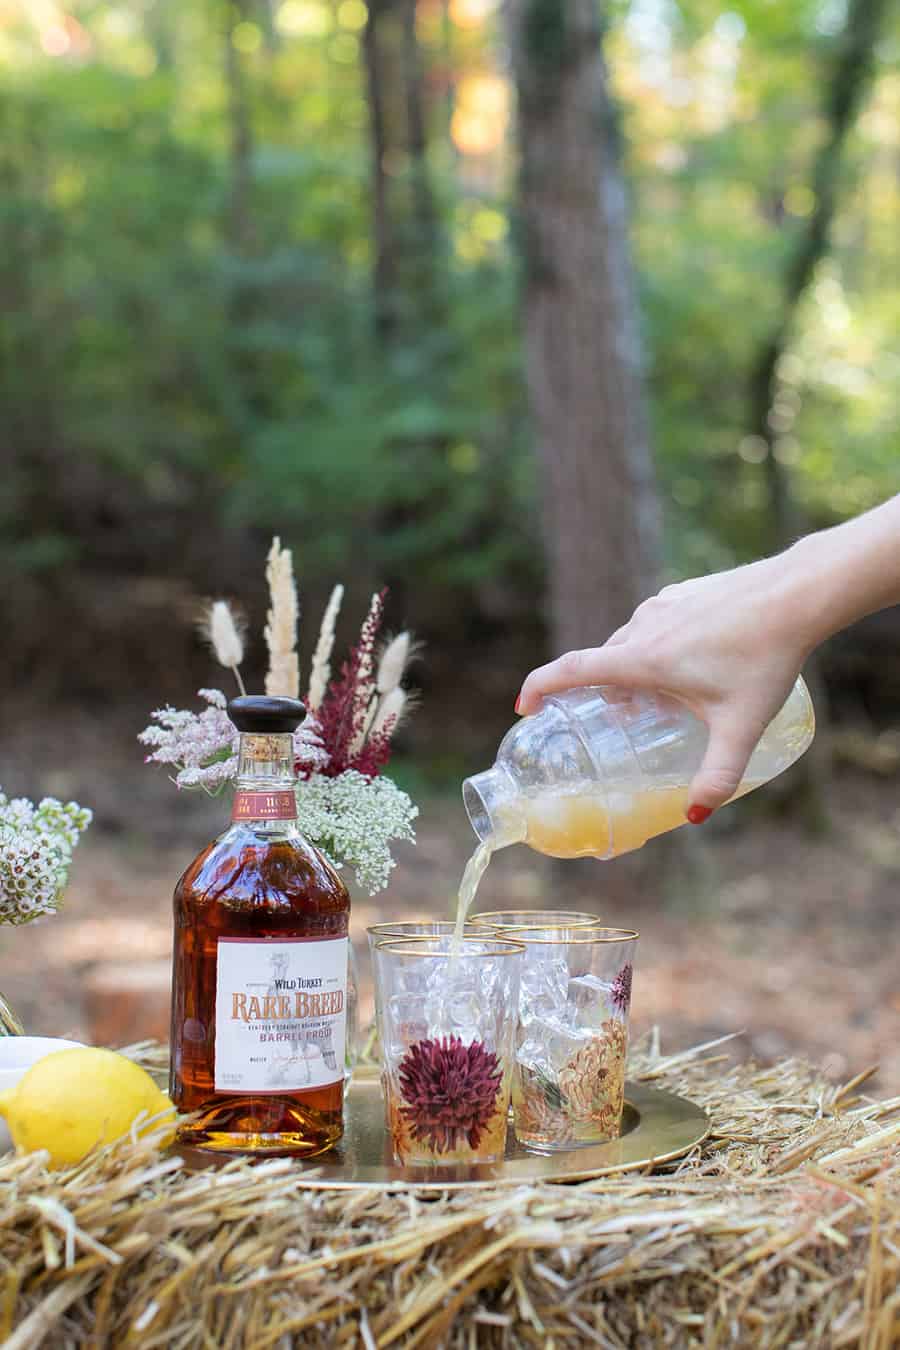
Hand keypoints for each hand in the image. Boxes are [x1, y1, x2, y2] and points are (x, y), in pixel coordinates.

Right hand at [515, 556, 816, 817]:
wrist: (797, 595)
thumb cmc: (766, 658)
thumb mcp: (741, 726)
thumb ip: (718, 774)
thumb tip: (695, 815)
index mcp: (644, 658)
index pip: (571, 670)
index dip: (539, 686)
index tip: (525, 707)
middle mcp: (644, 627)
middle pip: (602, 662)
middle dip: (600, 694)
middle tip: (614, 724)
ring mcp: (662, 605)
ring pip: (629, 643)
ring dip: (631, 671)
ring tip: (660, 700)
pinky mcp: (682, 594)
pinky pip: (653, 625)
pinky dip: (654, 648)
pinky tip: (693, 664)